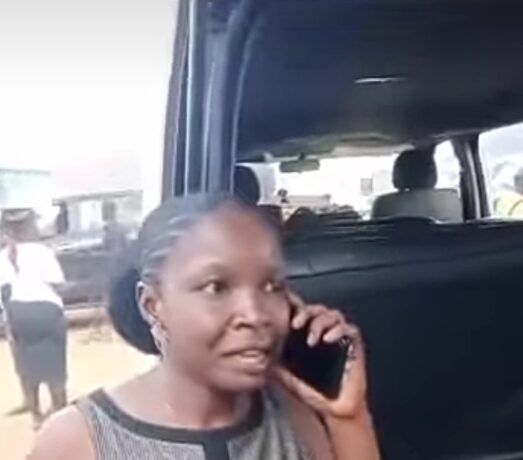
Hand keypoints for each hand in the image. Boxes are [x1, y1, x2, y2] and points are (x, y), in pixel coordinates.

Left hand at [275, 291, 367, 420]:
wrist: (336, 411)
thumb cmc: (314, 394)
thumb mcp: (290, 379)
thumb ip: (279, 367)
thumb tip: (264, 358)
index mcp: (308, 337)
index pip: (304, 313)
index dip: (296, 310)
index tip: (286, 319)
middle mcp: (325, 334)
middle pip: (318, 309)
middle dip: (307, 312)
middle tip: (296, 324)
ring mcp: (340, 339)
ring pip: (334, 315)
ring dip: (321, 321)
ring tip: (313, 339)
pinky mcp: (354, 346)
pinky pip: (350, 328)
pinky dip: (339, 329)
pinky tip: (329, 339)